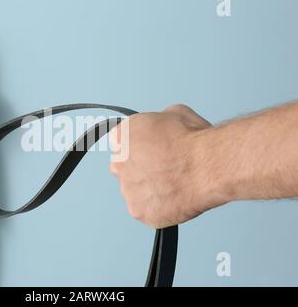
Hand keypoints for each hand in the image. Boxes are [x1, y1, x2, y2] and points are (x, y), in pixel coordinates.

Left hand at [109, 104, 212, 227]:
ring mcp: (127, 190)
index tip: (154, 153)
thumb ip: (159, 123)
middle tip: (165, 171)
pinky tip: (176, 199)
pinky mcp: (139, 211)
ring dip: (151, 190)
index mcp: (121, 137)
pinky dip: (160, 208)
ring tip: (175, 185)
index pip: (123, 144)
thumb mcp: (174, 113)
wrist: (206, 166)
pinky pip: (147, 211)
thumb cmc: (192, 140)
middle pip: (126, 169)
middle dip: (142, 170)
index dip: (142, 148)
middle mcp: (118, 164)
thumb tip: (164, 129)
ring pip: (136, 192)